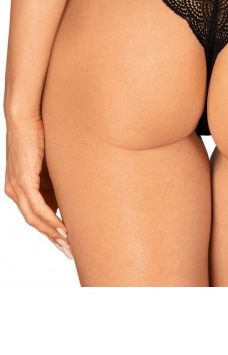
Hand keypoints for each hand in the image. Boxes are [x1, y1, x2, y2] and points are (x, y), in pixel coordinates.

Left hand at [4, 114, 72, 258]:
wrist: (25, 116)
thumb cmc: (39, 133)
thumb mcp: (49, 161)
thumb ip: (55, 179)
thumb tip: (71, 192)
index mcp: (19, 187)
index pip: (36, 215)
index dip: (51, 230)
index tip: (66, 242)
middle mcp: (15, 190)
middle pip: (34, 222)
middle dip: (53, 239)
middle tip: (69, 252)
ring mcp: (17, 187)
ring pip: (34, 219)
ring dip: (52, 233)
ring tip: (68, 244)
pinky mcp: (23, 181)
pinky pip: (37, 208)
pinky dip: (50, 220)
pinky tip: (62, 228)